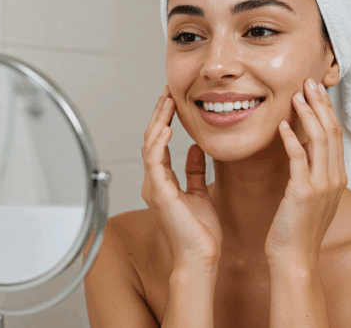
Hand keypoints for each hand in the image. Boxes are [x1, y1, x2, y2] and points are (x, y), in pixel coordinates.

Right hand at [141, 86, 222, 269]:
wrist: (200, 257)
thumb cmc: (201, 233)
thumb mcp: (199, 193)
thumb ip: (194, 171)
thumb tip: (196, 149)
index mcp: (162, 182)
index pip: (160, 142)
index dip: (165, 120)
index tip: (173, 100)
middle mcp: (154, 182)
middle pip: (151, 139)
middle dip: (159, 113)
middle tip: (168, 92)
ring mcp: (154, 187)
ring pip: (150, 145)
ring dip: (158, 121)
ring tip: (168, 102)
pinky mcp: (159, 193)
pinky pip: (154, 162)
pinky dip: (159, 144)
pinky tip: (168, 128)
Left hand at [265, 79, 347, 265]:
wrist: (295, 258)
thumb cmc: (296, 228)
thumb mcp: (309, 196)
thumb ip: (310, 172)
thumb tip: (302, 148)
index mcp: (337, 178)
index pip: (335, 135)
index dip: (326, 110)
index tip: (315, 91)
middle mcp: (334, 178)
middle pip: (331, 131)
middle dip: (320, 103)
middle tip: (308, 82)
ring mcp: (321, 185)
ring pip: (320, 139)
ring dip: (308, 114)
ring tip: (296, 95)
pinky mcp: (303, 193)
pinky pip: (299, 159)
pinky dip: (291, 139)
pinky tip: (281, 125)